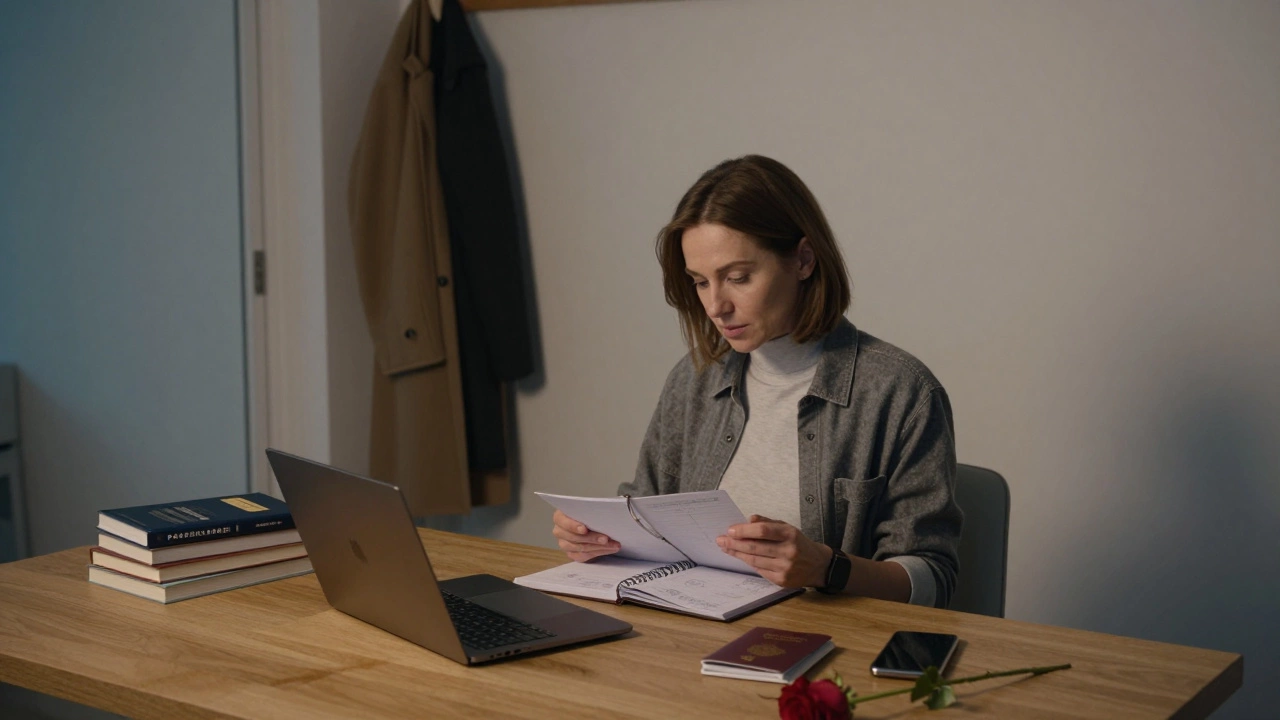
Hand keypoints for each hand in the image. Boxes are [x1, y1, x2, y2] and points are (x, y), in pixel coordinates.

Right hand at [552, 510, 620, 561]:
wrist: (592, 523)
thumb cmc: (588, 513)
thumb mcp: (588, 509)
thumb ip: (590, 511)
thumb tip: (602, 514)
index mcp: (560, 517)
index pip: (563, 522)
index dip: (573, 526)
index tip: (584, 529)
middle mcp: (559, 531)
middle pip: (574, 537)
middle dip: (592, 538)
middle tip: (606, 539)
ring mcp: (564, 544)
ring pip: (581, 548)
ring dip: (598, 547)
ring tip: (613, 545)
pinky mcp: (572, 554)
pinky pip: (584, 556)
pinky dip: (598, 552)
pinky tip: (609, 549)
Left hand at [716, 515, 832, 587]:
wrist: (818, 565)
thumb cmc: (799, 543)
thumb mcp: (787, 527)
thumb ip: (768, 522)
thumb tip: (749, 519)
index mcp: (790, 534)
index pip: (763, 530)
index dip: (744, 530)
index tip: (730, 530)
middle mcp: (789, 551)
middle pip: (755, 547)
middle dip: (735, 543)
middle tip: (720, 540)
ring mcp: (785, 568)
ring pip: (755, 560)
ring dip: (737, 554)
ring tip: (726, 548)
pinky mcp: (782, 580)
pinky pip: (759, 570)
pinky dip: (748, 563)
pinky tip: (740, 557)